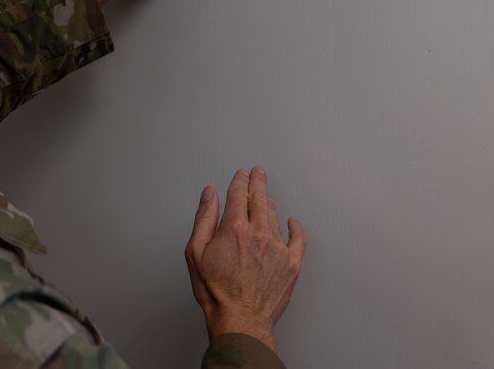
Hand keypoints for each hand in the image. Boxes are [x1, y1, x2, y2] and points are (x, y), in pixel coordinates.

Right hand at [184, 167, 306, 350]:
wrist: (240, 320)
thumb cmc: (216, 292)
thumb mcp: (195, 252)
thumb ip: (203, 219)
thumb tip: (209, 195)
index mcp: (234, 228)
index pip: (238, 194)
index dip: (239, 181)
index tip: (241, 174)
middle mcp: (258, 233)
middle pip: (259, 198)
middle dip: (257, 182)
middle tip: (258, 173)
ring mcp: (278, 248)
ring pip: (274, 216)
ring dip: (268, 202)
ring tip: (265, 197)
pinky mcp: (292, 263)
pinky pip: (298, 238)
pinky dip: (295, 227)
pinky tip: (292, 222)